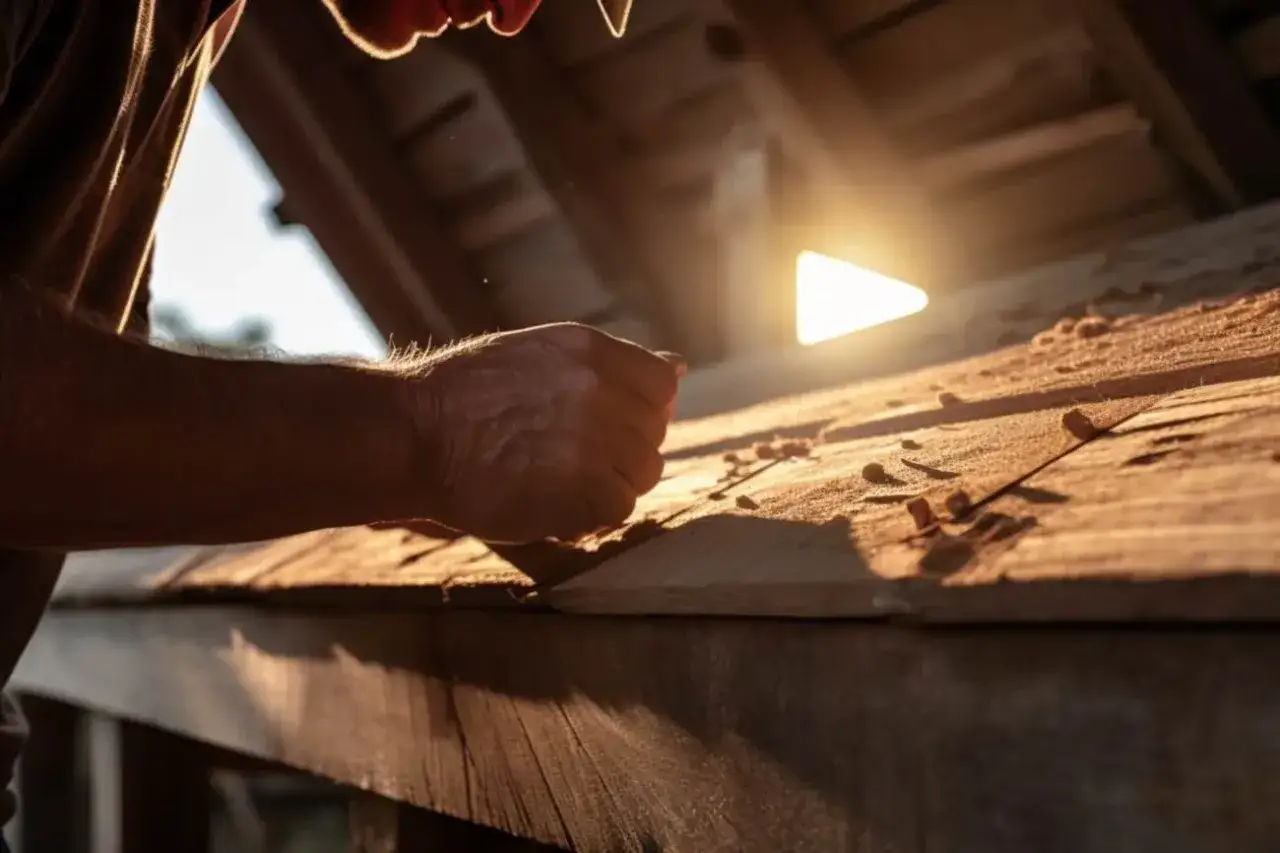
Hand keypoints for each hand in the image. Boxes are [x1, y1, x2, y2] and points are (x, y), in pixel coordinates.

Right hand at [408, 323, 683, 543]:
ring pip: (643, 471)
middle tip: (568, 460)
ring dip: (609, 483)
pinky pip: (620, 507)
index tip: (608, 425)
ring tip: (558, 482)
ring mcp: (595, 437)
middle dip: (621, 450)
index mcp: (589, 349)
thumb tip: (678, 367)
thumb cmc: (464, 396)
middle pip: (652, 431)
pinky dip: (592, 514)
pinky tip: (554, 504)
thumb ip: (608, 364)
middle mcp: (599, 387)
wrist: (415, 434)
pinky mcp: (585, 487)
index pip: (661, 381)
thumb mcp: (538, 353)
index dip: (641, 410)